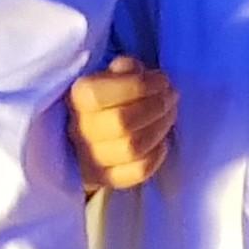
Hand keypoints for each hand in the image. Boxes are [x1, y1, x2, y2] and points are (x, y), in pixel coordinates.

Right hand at [70, 56, 177, 191]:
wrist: (85, 136)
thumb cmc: (106, 98)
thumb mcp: (109, 75)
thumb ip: (123, 69)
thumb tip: (138, 72)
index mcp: (76, 99)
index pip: (101, 95)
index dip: (140, 85)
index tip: (162, 79)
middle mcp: (78, 130)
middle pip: (122, 122)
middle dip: (156, 106)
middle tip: (171, 96)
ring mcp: (90, 159)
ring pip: (132, 148)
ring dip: (161, 128)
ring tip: (170, 114)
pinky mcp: (105, 179)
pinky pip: (137, 172)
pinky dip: (156, 156)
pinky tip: (162, 142)